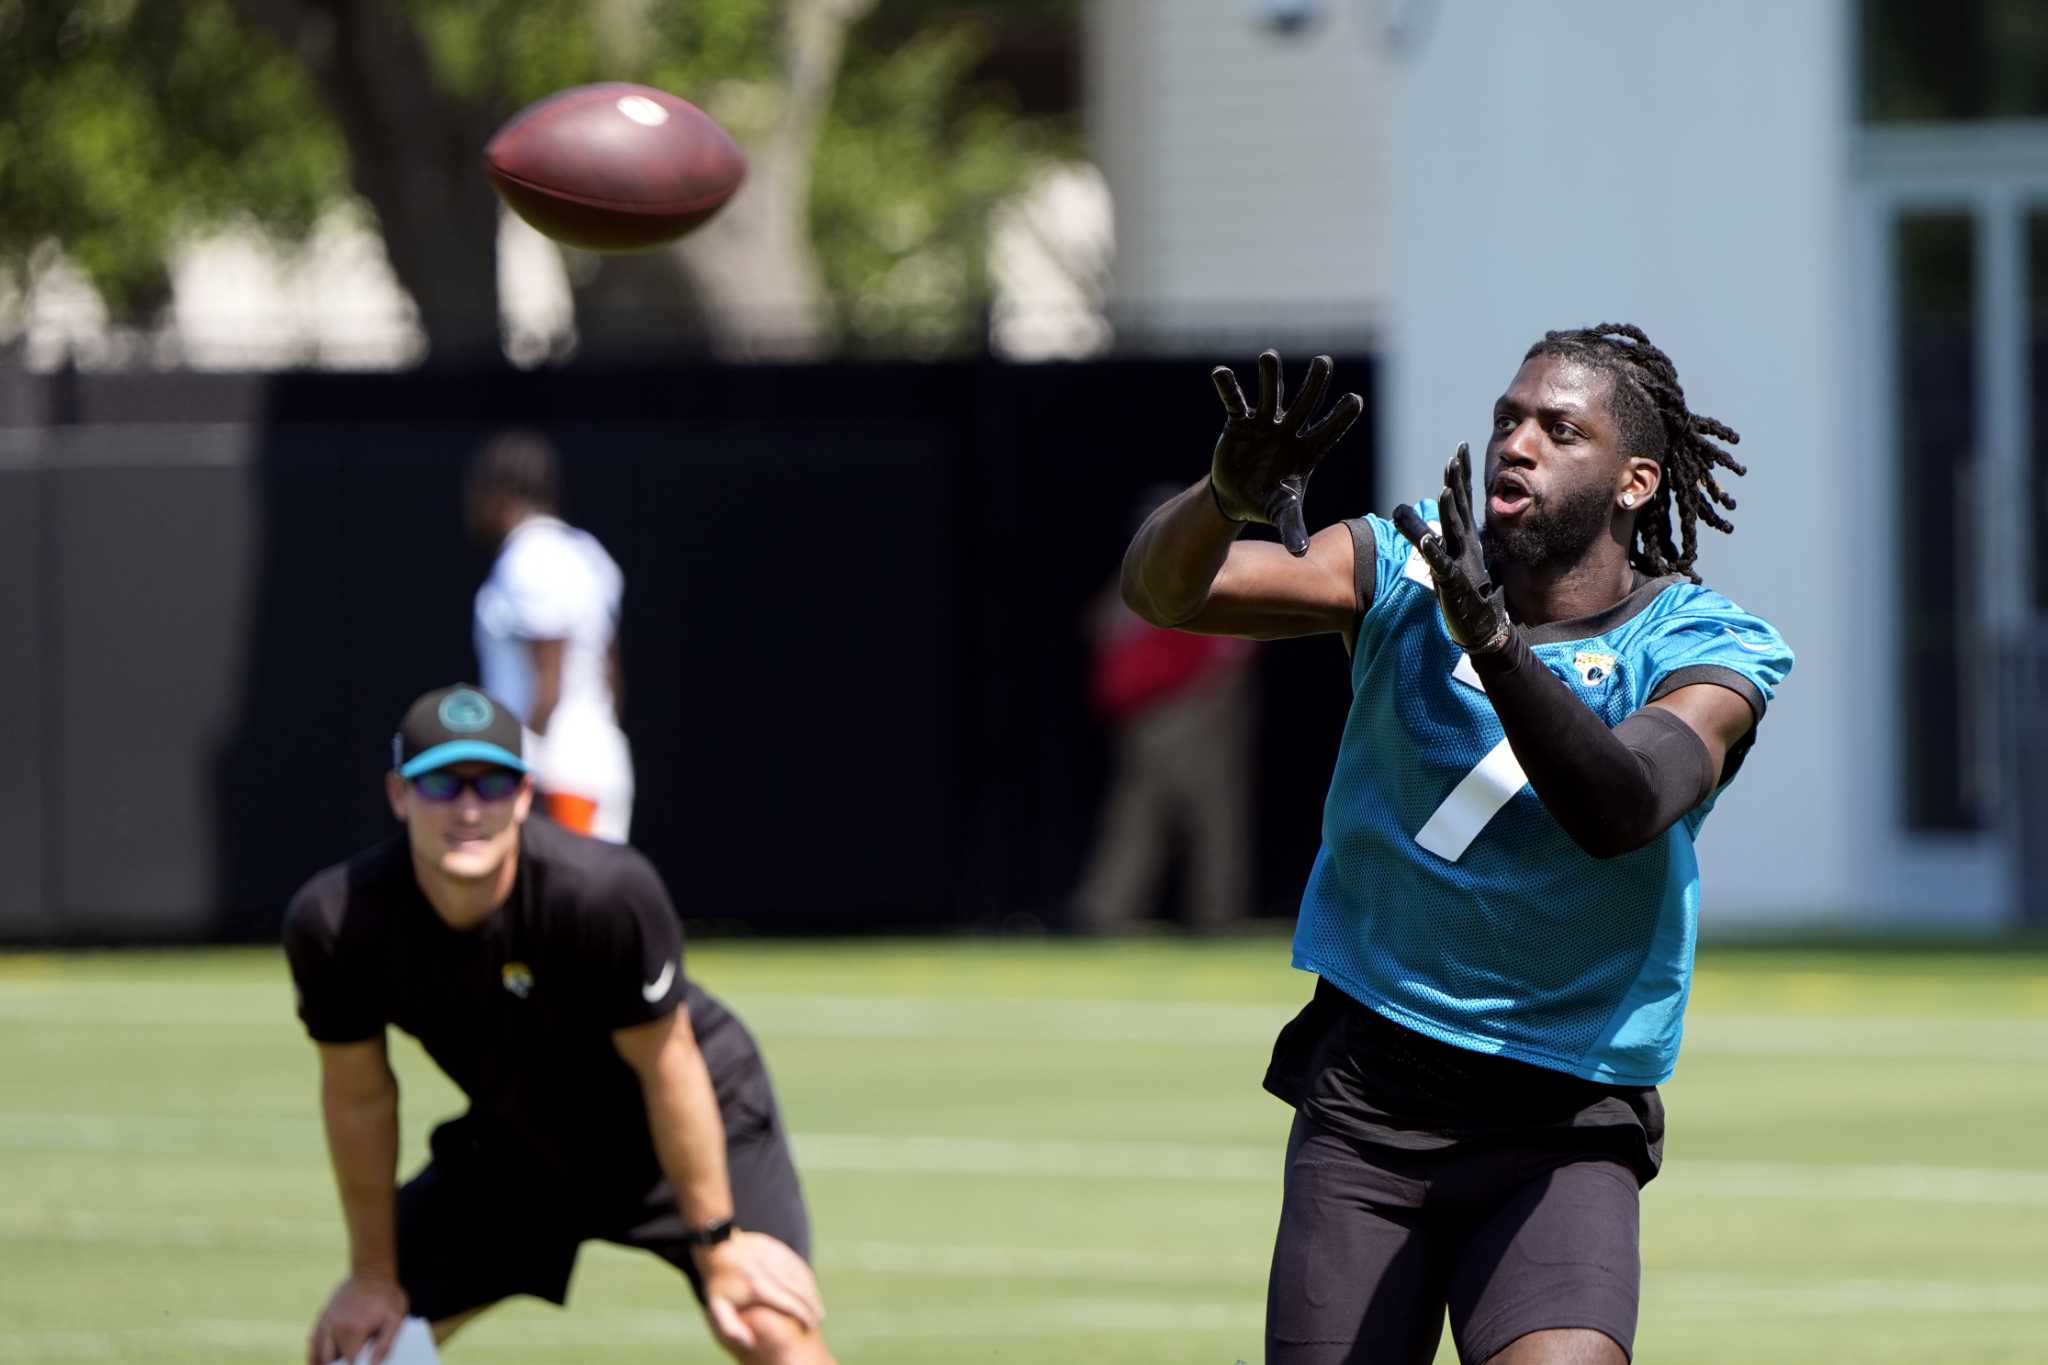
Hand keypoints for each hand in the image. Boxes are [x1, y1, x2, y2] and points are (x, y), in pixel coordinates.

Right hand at [308, 1272, 406, 1364]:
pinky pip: (313, 1338)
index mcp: (353, 1330)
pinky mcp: (322, 1315)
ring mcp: (326, 1321)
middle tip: (346, 1364)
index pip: (349, 1362)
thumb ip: (385, 1344)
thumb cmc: (386, 1296)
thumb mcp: (395, 1318)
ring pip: (317, 1351)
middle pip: (329, 1360)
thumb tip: (374, 1364)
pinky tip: (317, 1361)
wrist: (372, 1271)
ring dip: (322, 1363)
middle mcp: (335, 1327)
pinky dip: (313, 1352)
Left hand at [696, 1229, 825, 1353]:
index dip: (803, 1315)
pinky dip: (807, 1278)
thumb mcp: (717, 1307)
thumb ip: (731, 1328)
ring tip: (817, 1307)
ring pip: (802, 1277)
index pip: (789, 1303)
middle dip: (812, 1306)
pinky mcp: (779, 1249)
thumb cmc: (719, 1282)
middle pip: (800, 1291)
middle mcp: (770, 1271)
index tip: (811, 1325)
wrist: (717, 1246)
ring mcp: (776, 1257)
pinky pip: (798, 1265)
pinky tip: (810, 1288)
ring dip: (812, 1293)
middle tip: (818, 1318)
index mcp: (758, 1287)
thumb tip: (749, 1343)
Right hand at [1209, 350, 1362, 556]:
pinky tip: (1219, 373)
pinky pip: (1234, 402)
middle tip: (1323, 362)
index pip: (1328, 431)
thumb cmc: (1269, 501)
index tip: (1355, 401)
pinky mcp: (1239, 422)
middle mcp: (1289, 430)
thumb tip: (1300, 553)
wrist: (1239, 496)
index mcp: (1308, 450)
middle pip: (1305, 404)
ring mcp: (1265, 423)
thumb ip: (1291, 528)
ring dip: (1270, 377)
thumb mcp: (1281, 513)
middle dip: (1314, 384)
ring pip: (1270, 396)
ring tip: (1269, 357)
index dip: (1340, 417)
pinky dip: (1227, 388)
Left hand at [1393, 443, 1512, 654]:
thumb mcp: (1442, 555)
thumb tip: (1401, 510)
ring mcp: (1461, 562)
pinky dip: (1434, 552)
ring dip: (1450, 510)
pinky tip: (1429, 540)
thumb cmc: (1465, 587)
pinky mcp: (1452, 582)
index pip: (1463, 499)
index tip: (1460, 449)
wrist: (1483, 625)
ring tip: (1445, 489)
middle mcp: (1465, 544)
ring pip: (1453, 531)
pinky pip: (1442, 565)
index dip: (1461, 475)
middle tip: (1456, 457)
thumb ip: (1422, 531)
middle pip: (1460, 507)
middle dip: (1458, 482)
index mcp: (1465, 536)